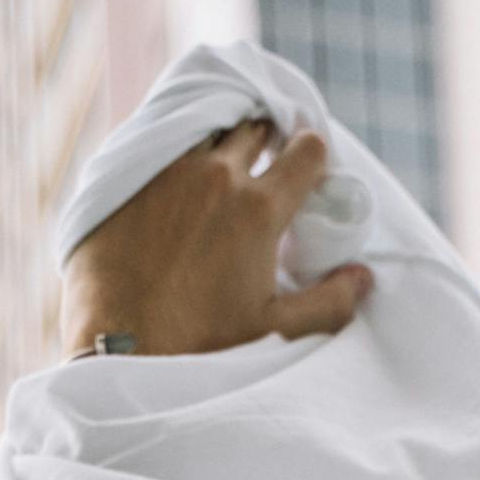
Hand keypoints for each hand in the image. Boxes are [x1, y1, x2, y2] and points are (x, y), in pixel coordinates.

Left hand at [61, 119, 371, 358]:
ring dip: (219, 141)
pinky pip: (157, 143)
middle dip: (266, 140)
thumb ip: (327, 304)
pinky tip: (174, 183)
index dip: (313, 157)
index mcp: (259, 209)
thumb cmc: (199, 350)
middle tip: (262, 170)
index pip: (307, 149)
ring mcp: (165, 170)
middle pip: (254, 126)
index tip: (307, 175)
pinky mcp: (124, 177)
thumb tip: (363, 278)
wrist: (116, 353)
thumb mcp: (274, 334)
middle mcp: (215, 174)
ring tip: (217, 173)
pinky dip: (174, 154)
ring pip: (206, 128)